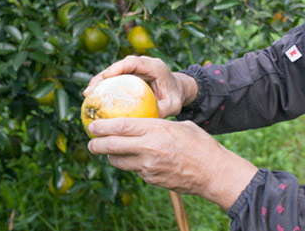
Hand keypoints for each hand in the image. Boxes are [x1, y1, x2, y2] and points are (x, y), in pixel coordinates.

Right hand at [83, 55, 197, 117]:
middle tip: (89, 91)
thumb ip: (163, 110)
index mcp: (154, 66)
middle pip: (119, 65)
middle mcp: (143, 63)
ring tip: (87, 96)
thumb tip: (146, 122)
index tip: (105, 78)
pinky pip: (115, 79)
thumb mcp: (174, 105)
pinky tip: (94, 101)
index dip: (117, 67)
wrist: (178, 89)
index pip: (133, 62)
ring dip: (99, 82)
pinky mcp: (130, 74)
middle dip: (102, 76)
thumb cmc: (176, 97)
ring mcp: (135, 68)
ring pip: (114, 71)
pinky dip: (105, 88)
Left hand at [87, 118, 257, 210]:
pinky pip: (134, 171)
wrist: (213, 171)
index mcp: (156, 130)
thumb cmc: (200, 144)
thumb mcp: (180, 126)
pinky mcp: (151, 179)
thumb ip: (158, 126)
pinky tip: (137, 160)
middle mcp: (149, 148)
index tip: (92, 125)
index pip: (121, 126)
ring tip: (111, 151)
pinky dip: (132, 165)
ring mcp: (149, 167)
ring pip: (119, 161)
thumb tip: (143, 124)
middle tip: (91, 142)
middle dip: (96, 144)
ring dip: (112, 156)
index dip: (102, 126)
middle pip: (112, 146)